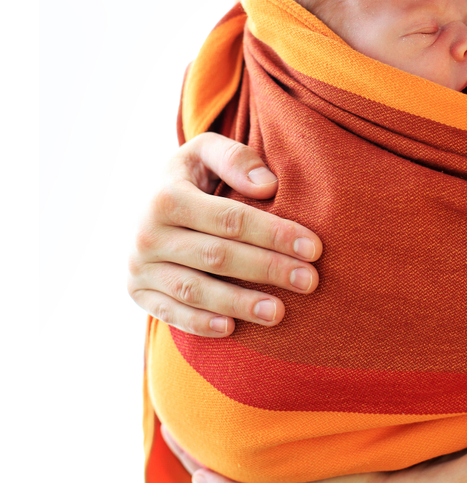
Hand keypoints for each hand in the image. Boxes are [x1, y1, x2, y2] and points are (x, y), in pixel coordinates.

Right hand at [129, 132, 321, 336]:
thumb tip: (268, 186)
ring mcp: (139, 266)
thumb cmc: (191, 178)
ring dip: (239, 303)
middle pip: (217, 256)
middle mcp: (147, 232)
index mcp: (166, 195)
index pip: (230, 219)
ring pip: (195, 290)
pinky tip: (232, 328)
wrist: (145, 204)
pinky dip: (200, 323)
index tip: (313, 247)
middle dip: (268, 269)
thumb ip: (236, 159)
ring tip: (279, 312)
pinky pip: (170, 313)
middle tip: (309, 281)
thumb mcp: (206, 153)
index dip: (274, 234)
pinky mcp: (136, 291)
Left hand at [161, 425, 387, 482]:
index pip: (212, 480)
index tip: (168, 424)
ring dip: (227, 436)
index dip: (188, 454)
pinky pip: (271, 449)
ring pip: (248, 457)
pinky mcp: (312, 468)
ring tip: (211, 405)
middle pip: (227, 467)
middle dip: (204, 443)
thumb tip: (198, 480)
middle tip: (182, 408)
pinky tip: (256, 412)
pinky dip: (253, 435)